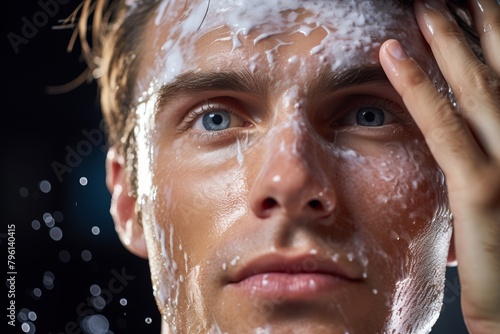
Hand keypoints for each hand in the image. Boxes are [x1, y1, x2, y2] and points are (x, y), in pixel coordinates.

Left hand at [379, 1, 499, 332]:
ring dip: (449, 35)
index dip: (494, 32)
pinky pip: (444, 128)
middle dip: (478, 17)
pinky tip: (392, 52)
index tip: (470, 0)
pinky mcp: (484, 190)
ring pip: (478, 83)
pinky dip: (418, 86)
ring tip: (424, 1)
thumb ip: (490, 149)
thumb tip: (470, 119)